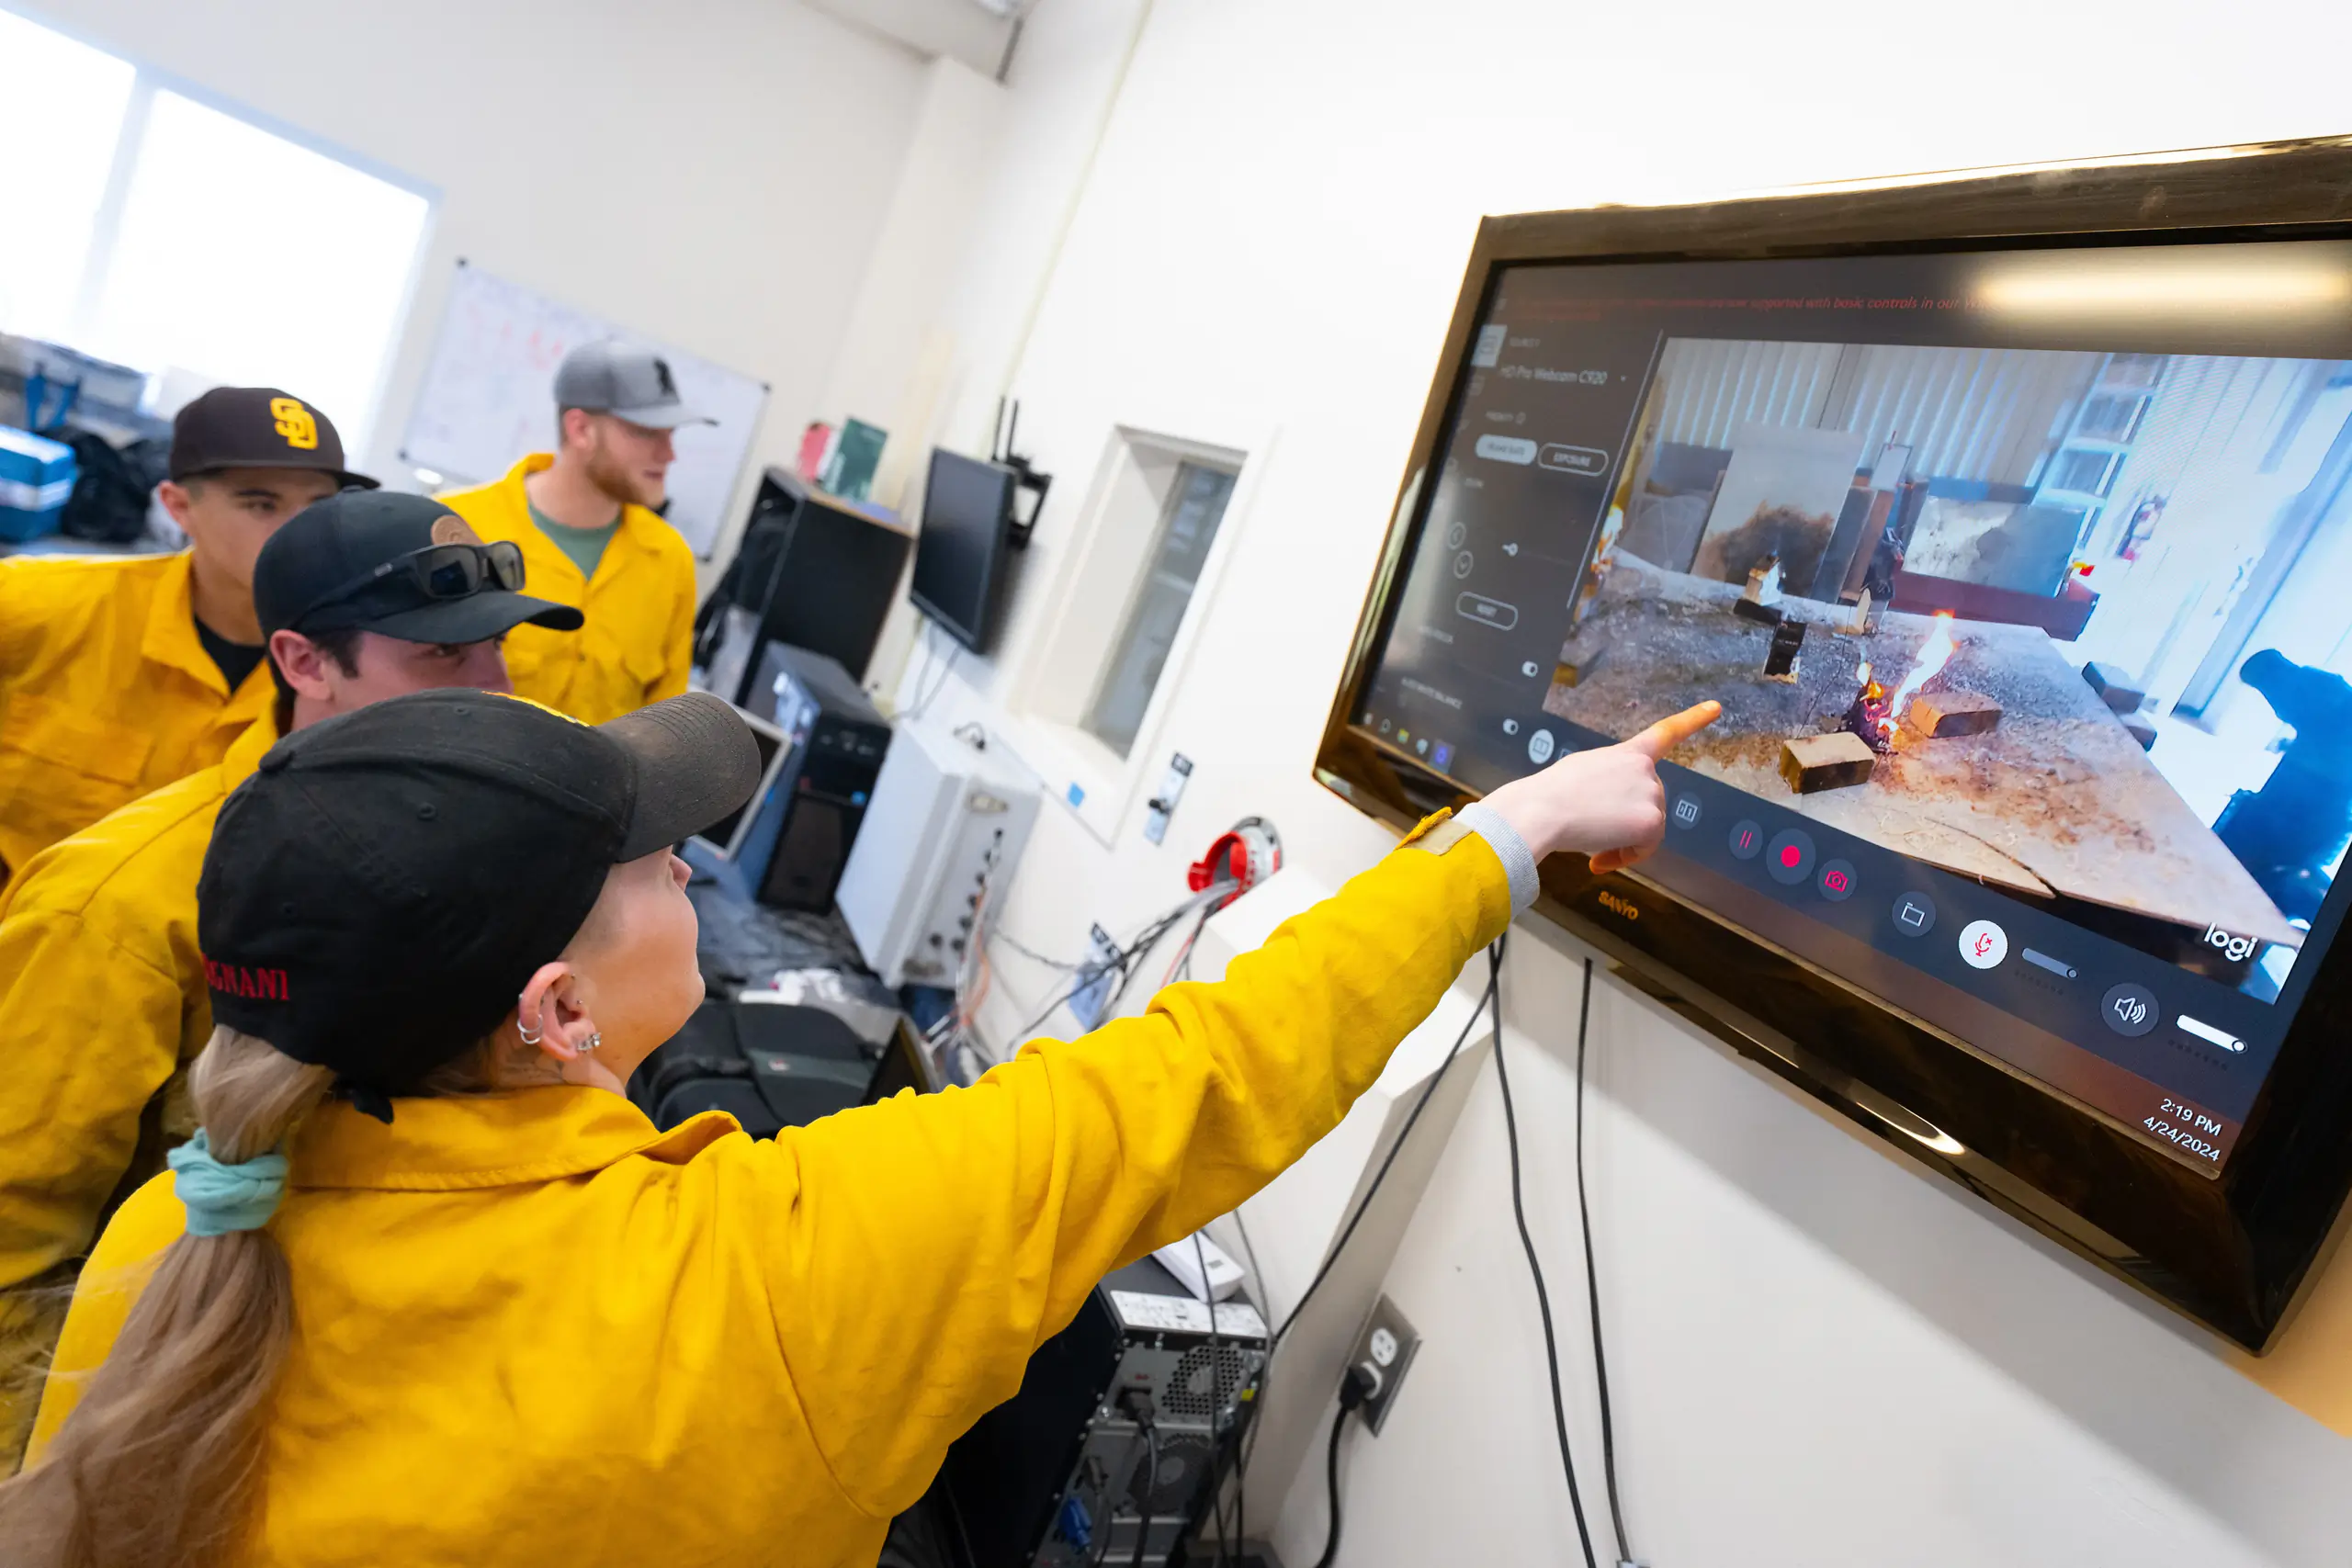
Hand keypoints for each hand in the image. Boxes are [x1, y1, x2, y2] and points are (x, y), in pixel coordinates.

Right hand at [1480, 701, 1719, 871]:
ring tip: (1591, 844)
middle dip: (1627, 823)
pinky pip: (1644, 848)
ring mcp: (1651, 794)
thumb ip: (1608, 782)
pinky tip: (1598, 860)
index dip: (1693, 719)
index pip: (1664, 733)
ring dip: (1623, 842)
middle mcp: (1645, 769)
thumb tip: (1610, 812)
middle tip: (1594, 837)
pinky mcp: (1651, 821)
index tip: (1716, 708)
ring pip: (1647, 828)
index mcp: (1626, 754)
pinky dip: (1625, 857)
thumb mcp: (1583, 772)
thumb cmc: (1550, 794)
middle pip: (1649, 804)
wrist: (1541, 811)